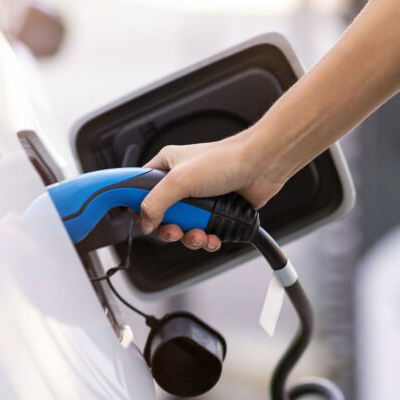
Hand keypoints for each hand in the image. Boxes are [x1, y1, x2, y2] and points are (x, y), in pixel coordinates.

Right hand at [137, 132, 284, 250]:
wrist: (262, 166)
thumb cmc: (226, 160)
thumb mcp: (180, 180)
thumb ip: (155, 203)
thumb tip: (146, 223)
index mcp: (166, 166)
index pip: (138, 190)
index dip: (136, 207)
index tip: (139, 221)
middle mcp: (182, 182)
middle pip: (161, 216)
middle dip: (169, 230)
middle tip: (175, 231)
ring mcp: (200, 199)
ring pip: (183, 228)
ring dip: (190, 238)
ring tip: (199, 235)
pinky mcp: (217, 212)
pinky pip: (204, 233)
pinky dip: (207, 240)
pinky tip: (213, 238)